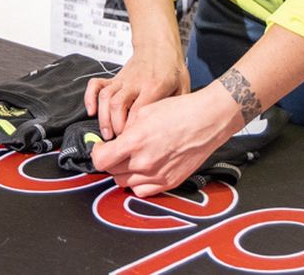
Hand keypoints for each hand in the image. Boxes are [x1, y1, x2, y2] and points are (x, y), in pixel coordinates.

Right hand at [84, 44, 188, 139]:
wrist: (159, 46)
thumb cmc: (171, 68)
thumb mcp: (183, 87)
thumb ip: (177, 107)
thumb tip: (175, 129)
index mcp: (154, 86)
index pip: (138, 110)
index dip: (132, 128)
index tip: (133, 143)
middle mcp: (135, 82)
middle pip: (118, 104)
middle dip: (116, 126)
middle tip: (119, 142)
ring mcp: (122, 79)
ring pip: (106, 97)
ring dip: (104, 118)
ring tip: (108, 134)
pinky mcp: (114, 77)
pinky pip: (96, 85)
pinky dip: (90, 97)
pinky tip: (91, 111)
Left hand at [91, 84, 239, 196]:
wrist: (206, 121)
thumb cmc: (178, 112)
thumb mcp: (144, 112)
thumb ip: (125, 130)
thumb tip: (113, 139)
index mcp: (135, 142)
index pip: (100, 160)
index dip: (97, 153)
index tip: (101, 147)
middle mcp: (144, 163)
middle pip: (111, 172)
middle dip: (110, 161)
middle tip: (117, 150)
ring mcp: (157, 176)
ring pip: (125, 183)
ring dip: (123, 172)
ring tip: (131, 158)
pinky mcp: (169, 183)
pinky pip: (142, 191)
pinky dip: (138, 183)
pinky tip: (142, 170)